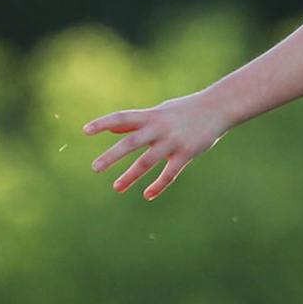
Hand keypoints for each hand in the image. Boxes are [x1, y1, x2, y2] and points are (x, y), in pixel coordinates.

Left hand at [82, 92, 230, 199]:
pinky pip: (169, 174)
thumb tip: (110, 129)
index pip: (121, 117)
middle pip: (131, 143)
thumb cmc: (183, 111)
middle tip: (94, 168)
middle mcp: (159, 128)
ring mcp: (172, 142)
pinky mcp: (186, 154)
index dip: (102, 123)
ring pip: (147, 161)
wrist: (218, 107)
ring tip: (116, 188)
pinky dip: (158, 185)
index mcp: (150, 116)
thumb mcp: (158, 112)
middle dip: (112, 156)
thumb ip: (134, 123)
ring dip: (130, 176)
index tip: (85, 130)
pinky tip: (147, 195)